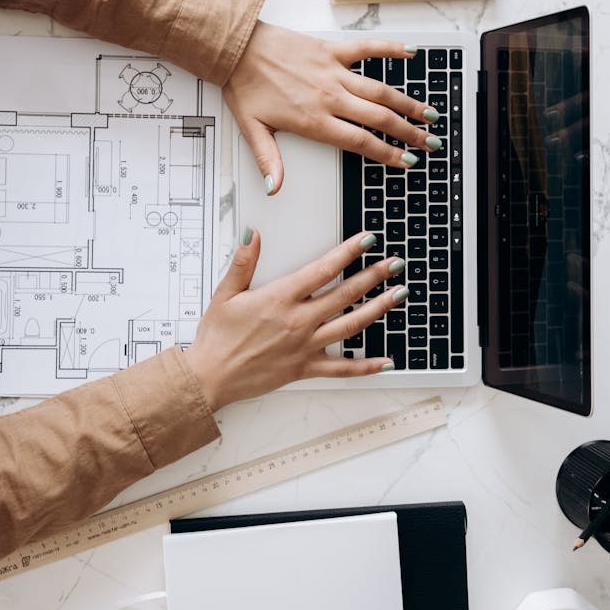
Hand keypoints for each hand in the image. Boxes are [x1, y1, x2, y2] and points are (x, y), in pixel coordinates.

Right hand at [184, 230, 406, 407]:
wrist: (210, 377)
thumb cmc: (217, 337)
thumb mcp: (226, 293)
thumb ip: (243, 261)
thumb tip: (253, 233)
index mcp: (280, 298)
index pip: (322, 269)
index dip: (348, 252)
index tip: (367, 240)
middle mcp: (298, 321)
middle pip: (345, 295)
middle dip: (374, 276)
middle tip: (395, 263)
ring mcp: (305, 346)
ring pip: (351, 326)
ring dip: (378, 309)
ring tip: (399, 295)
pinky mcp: (305, 368)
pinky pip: (342, 368)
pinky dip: (367, 365)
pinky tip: (387, 361)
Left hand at [223, 21, 440, 193]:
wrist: (235, 47)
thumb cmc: (243, 86)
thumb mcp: (252, 130)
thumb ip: (269, 161)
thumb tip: (274, 188)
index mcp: (314, 120)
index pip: (361, 142)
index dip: (388, 154)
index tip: (407, 161)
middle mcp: (330, 97)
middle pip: (379, 118)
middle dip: (408, 133)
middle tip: (429, 142)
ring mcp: (333, 71)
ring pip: (381, 89)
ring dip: (408, 103)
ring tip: (429, 113)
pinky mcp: (331, 49)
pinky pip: (367, 48)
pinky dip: (390, 48)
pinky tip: (411, 52)